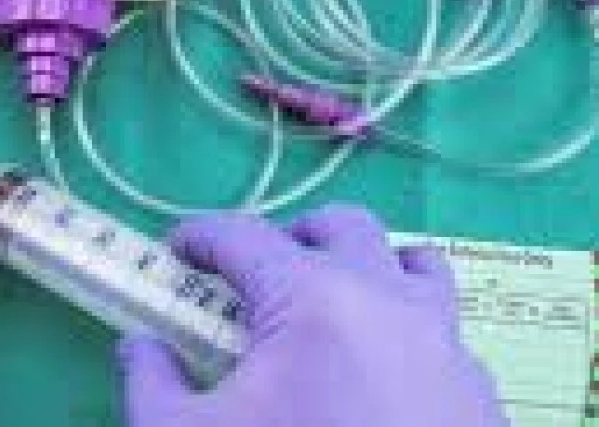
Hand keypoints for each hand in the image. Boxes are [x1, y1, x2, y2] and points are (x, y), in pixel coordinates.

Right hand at [119, 206, 509, 426]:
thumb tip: (141, 346)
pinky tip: (379, 379)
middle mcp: (387, 300)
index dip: (199, 237)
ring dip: (367, 270)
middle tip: (256, 281)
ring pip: (414, 266)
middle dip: (291, 238)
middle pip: (342, 226)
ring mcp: (445, 344)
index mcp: (312, 298)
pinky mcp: (479, 393)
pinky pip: (446, 333)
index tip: (175, 253)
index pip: (242, 235)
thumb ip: (150, 384)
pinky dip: (407, 332)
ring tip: (333, 311)